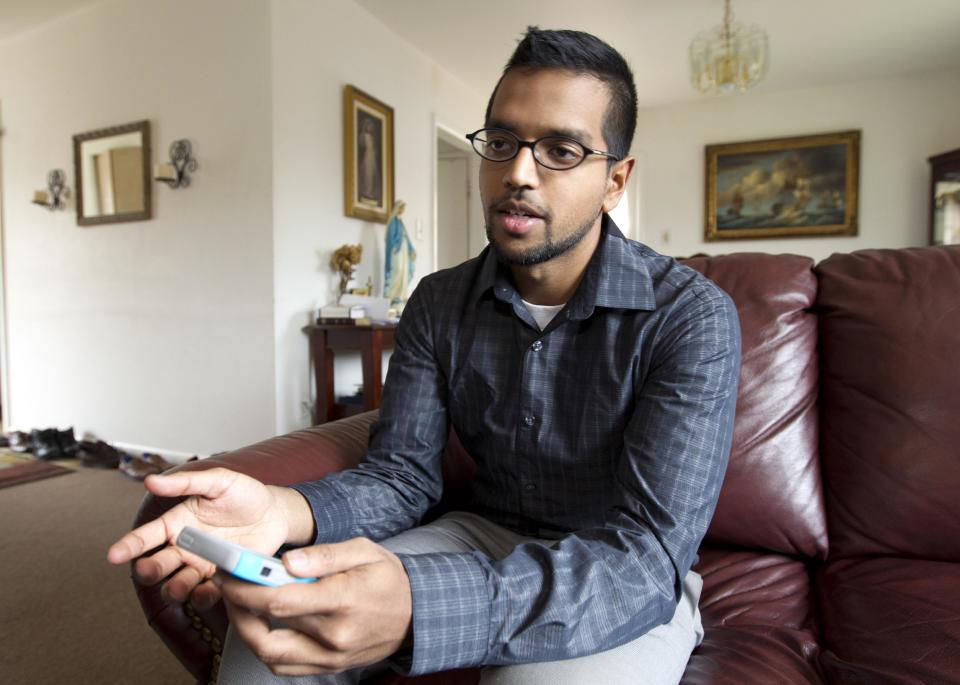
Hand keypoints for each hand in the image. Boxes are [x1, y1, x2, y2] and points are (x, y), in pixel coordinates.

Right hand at [106, 467, 309, 608]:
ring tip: (179, 586)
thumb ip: (187, 483)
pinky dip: (204, 596)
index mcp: (177, 523)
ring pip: (178, 584)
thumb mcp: (219, 481)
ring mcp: (202, 565)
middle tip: (149, 569)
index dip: (129, 546)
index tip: (113, 555)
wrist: (274, 512)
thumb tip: (151, 480)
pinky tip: (208, 590)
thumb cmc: (244, 494)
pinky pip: (207, 594)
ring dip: (174, 588)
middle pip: (158, 565)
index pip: (146, 536)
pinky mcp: (222, 579)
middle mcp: (184, 548)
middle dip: (150, 570)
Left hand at [219, 538, 412, 676]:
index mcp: (343, 599)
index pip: (280, 600)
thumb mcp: (365, 551)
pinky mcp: (329, 668)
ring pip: (270, 655)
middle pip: (267, 631)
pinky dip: (266, 649)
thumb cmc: (388, 578)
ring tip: (242, 605)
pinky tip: (263, 625)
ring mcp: (331, 657)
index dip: (246, 587)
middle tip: (228, 587)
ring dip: (247, 631)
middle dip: (237, 608)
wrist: (417, 614)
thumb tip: (288, 562)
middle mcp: (334, 635)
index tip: (230, 572)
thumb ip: (325, 555)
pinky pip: (285, 668)